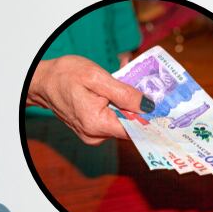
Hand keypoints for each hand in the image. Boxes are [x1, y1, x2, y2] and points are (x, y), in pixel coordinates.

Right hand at [27, 55, 154, 145]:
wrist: (42, 82)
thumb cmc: (66, 76)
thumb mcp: (97, 78)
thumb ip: (124, 94)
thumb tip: (149, 106)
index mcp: (97, 124)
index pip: (134, 131)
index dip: (153, 121)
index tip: (170, 112)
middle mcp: (95, 135)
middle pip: (129, 126)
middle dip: (140, 107)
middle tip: (150, 88)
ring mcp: (92, 134)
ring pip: (122, 122)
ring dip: (129, 104)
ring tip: (128, 83)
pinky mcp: (91, 129)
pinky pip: (112, 119)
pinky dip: (118, 106)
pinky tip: (117, 91)